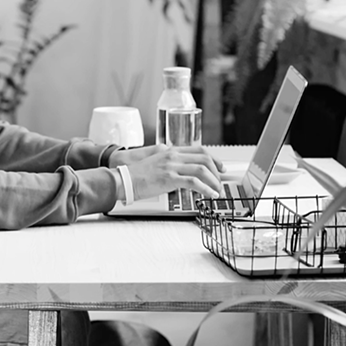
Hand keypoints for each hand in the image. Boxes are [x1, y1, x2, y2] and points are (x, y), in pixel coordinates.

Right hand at [110, 144, 224, 199]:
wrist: (124, 180)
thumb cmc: (137, 176)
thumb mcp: (156, 164)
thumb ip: (170, 165)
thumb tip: (182, 175)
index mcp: (171, 152)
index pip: (200, 150)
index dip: (214, 159)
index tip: (221, 168)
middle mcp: (173, 156)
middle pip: (205, 158)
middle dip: (217, 172)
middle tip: (220, 183)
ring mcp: (171, 166)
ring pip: (202, 169)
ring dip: (214, 182)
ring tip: (217, 192)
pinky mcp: (169, 178)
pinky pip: (193, 182)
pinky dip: (206, 189)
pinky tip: (210, 195)